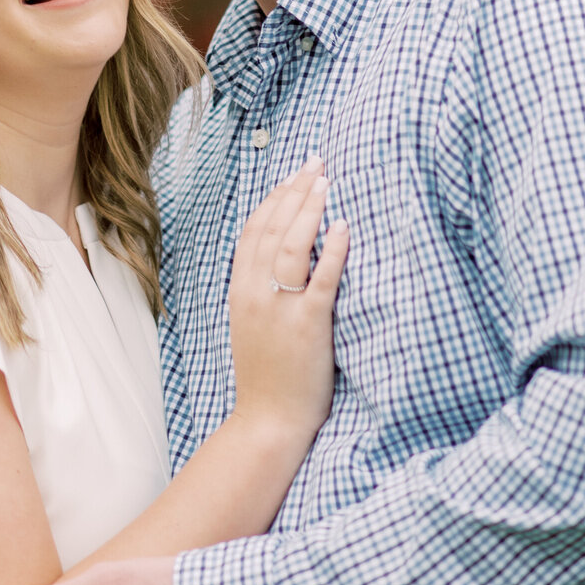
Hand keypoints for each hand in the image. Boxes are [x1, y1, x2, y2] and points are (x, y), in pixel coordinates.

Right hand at [229, 161, 348, 445]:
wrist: (269, 421)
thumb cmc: (268, 374)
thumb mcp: (252, 323)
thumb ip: (262, 288)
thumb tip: (285, 252)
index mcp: (240, 290)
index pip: (254, 229)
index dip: (275, 197)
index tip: (295, 174)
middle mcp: (256, 293)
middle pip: (273, 227)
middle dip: (296, 190)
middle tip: (316, 163)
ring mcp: (280, 308)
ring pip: (291, 244)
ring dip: (310, 208)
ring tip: (327, 183)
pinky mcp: (308, 325)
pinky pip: (321, 278)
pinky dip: (332, 249)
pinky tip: (343, 227)